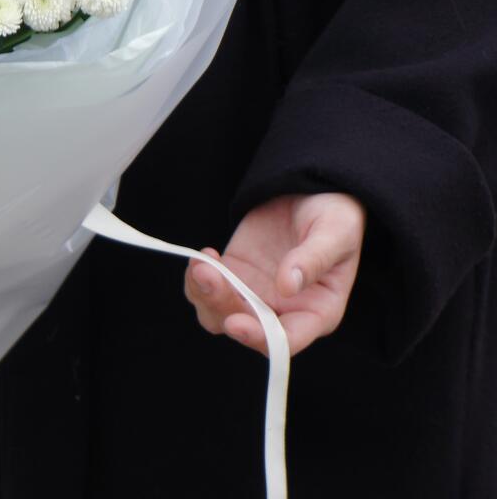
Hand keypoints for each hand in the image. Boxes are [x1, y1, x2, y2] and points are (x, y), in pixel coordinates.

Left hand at [183, 192, 365, 356]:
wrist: (311, 192)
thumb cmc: (335, 216)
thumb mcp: (335, 233)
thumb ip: (314, 259)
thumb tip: (288, 286)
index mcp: (317, 312)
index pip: (287, 340)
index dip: (260, 338)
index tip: (234, 323)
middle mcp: (284, 312)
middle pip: (245, 328)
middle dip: (222, 306)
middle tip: (208, 274)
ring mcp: (255, 294)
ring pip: (219, 314)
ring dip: (203, 295)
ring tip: (201, 264)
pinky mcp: (235, 274)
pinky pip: (208, 290)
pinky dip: (197, 279)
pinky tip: (203, 256)